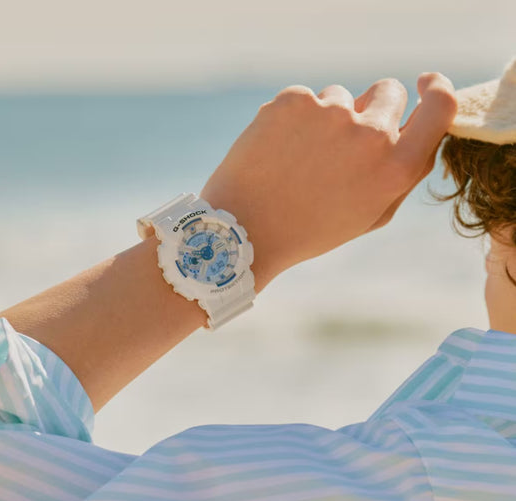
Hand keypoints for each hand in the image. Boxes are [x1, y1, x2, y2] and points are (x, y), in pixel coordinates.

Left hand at [200, 73, 456, 289]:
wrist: (245, 230)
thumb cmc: (309, 229)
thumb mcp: (368, 215)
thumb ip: (401, 174)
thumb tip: (418, 134)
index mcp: (395, 168)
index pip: (440, 107)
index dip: (436, 90)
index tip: (425, 84)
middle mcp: (369, 135)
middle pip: (388, 91)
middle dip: (373, 108)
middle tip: (344, 139)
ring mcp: (330, 112)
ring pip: (340, 97)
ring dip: (328, 119)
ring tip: (301, 160)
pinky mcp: (293, 101)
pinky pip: (305, 99)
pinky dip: (295, 118)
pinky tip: (279, 150)